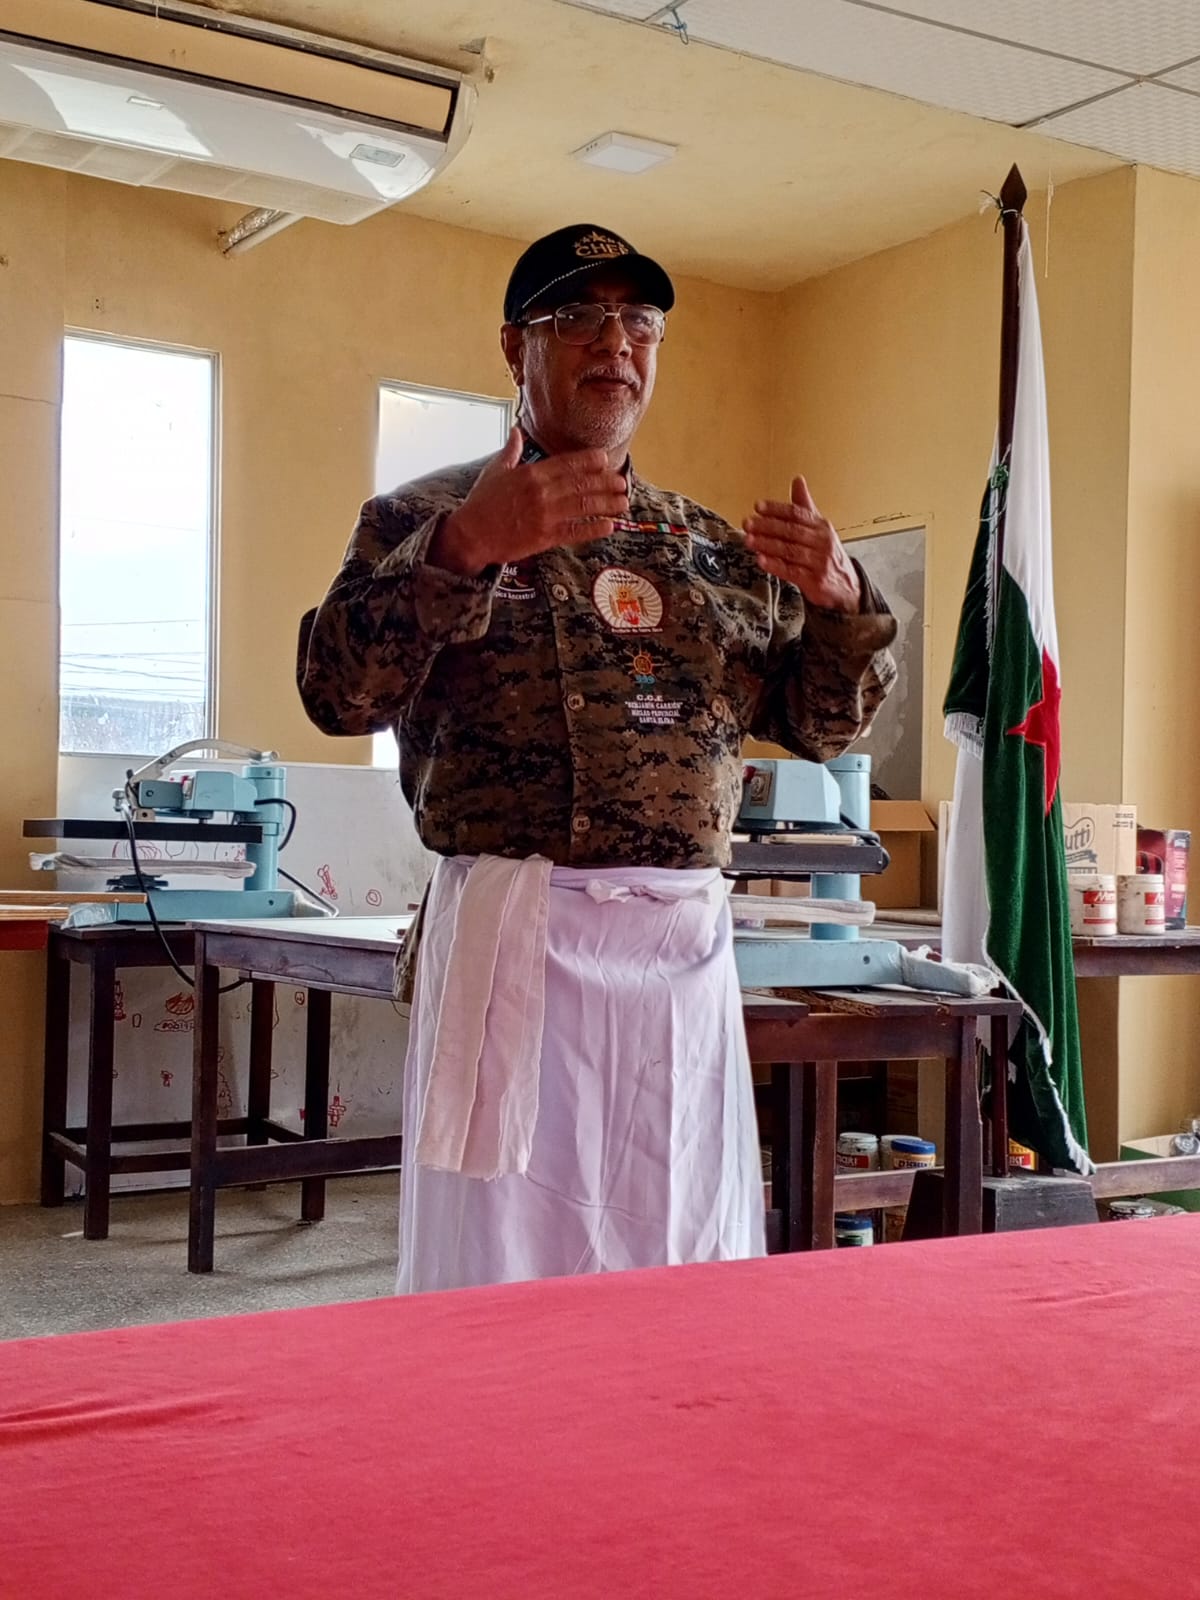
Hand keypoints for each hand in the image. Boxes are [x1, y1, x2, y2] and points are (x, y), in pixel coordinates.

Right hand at [429, 426, 629, 576]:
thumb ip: (511, 451)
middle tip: (622, 482)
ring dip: (606, 504)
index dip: (589, 461)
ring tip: (623, 502)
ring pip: (583, 507)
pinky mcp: (544, 537)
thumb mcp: (494, 471)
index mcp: (531, 474)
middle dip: (605, 482)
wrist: (470, 535)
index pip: (567, 463)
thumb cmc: (480, 504)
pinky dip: (593, 529)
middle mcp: (542, 492)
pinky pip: (575, 532)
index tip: (604, 459)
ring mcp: (545, 515)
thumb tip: (516, 430)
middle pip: (581, 484)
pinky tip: (609, 526)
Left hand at [743, 476, 861, 611]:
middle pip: (791, 531)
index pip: (797, 514)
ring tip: (749, 540)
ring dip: (767, 545)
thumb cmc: (827, 554)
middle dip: (767, 526)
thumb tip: (797, 480)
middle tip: (748, 523)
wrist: (846, 586)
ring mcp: (819, 562)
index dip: (776, 509)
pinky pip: (792, 571)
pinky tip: (761, 560)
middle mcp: (822, 542)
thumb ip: (805, 506)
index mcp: (821, 526)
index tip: (758, 506)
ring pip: (789, 550)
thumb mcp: (819, 528)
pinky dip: (775, 566)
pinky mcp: (815, 580)